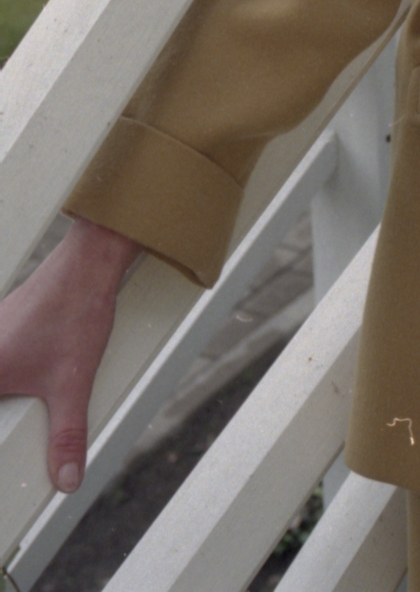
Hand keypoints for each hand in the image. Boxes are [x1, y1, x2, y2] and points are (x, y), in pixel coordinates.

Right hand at [0, 218, 139, 492]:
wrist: (88, 264)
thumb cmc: (76, 313)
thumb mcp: (72, 385)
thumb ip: (67, 437)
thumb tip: (66, 478)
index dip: (3, 422)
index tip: (12, 415)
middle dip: (8, 409)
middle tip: (21, 407)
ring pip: (0, 372)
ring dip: (10, 389)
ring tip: (28, 392)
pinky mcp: (6, 321)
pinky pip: (4, 355)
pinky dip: (11, 369)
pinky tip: (29, 369)